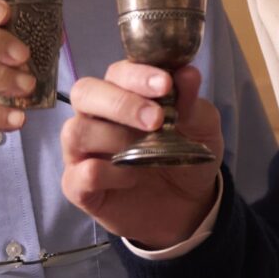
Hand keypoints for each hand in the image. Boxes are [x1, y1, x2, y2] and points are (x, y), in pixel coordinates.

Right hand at [62, 62, 225, 248]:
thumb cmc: (186, 156)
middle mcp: (96, 116)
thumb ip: (191, 102)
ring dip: (114, 138)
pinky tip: (131, 178)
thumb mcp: (202, 128)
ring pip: (76, 131)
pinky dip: (108, 173)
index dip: (138, 75)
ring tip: (146, 153)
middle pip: (84, 93)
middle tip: (156, 119)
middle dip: (121, 103)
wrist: (188, 205)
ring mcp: (82, 151)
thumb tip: (188, 73)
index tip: (165, 84)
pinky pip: (80, 173)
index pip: (117, 72)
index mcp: (123, 93)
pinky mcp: (78, 185)